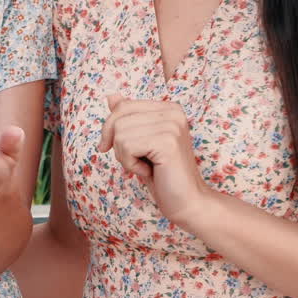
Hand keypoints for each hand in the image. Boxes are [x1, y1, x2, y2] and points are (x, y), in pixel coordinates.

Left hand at [98, 94, 209, 225]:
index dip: (109, 128)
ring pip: (120, 133)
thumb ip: (128, 118)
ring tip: (146, 167)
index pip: (124, 106)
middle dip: (117, 145)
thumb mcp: (139, 143)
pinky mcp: (168, 141)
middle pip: (118, 118)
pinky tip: (149, 171)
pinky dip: (130, 164)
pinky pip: (126, 147)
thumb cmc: (163, 175)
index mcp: (169, 108)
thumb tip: (111, 95)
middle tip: (135, 162)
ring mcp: (172, 125)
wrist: (188, 203)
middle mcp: (173, 112)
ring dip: (125, 157)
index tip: (109, 147)